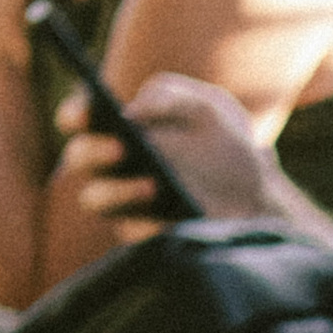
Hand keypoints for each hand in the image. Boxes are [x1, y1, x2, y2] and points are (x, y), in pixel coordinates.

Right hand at [56, 72, 287, 229]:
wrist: (257, 190)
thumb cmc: (222, 141)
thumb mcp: (205, 107)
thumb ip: (169, 96)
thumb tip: (132, 113)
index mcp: (117, 126)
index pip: (79, 119)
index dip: (75, 114)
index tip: (86, 113)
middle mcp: (110, 165)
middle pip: (79, 158)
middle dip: (94, 151)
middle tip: (121, 147)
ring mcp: (122, 202)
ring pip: (95, 199)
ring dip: (117, 191)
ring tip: (153, 185)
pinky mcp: (142, 235)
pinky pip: (132, 235)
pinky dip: (148, 227)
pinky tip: (170, 219)